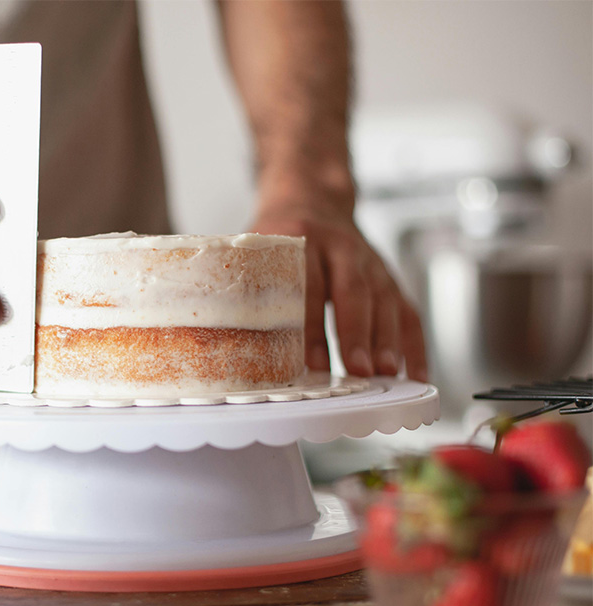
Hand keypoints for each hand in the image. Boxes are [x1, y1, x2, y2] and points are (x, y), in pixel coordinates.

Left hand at [252, 209, 427, 381]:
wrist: (311, 197)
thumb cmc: (277, 234)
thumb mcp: (254, 247)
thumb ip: (241, 283)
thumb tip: (223, 337)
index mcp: (301, 236)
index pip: (309, 284)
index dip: (311, 326)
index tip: (311, 361)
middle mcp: (341, 246)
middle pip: (354, 291)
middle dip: (357, 334)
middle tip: (358, 370)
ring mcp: (370, 261)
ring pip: (385, 300)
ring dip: (388, 340)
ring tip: (385, 374)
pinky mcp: (388, 276)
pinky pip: (407, 309)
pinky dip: (414, 343)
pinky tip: (414, 372)